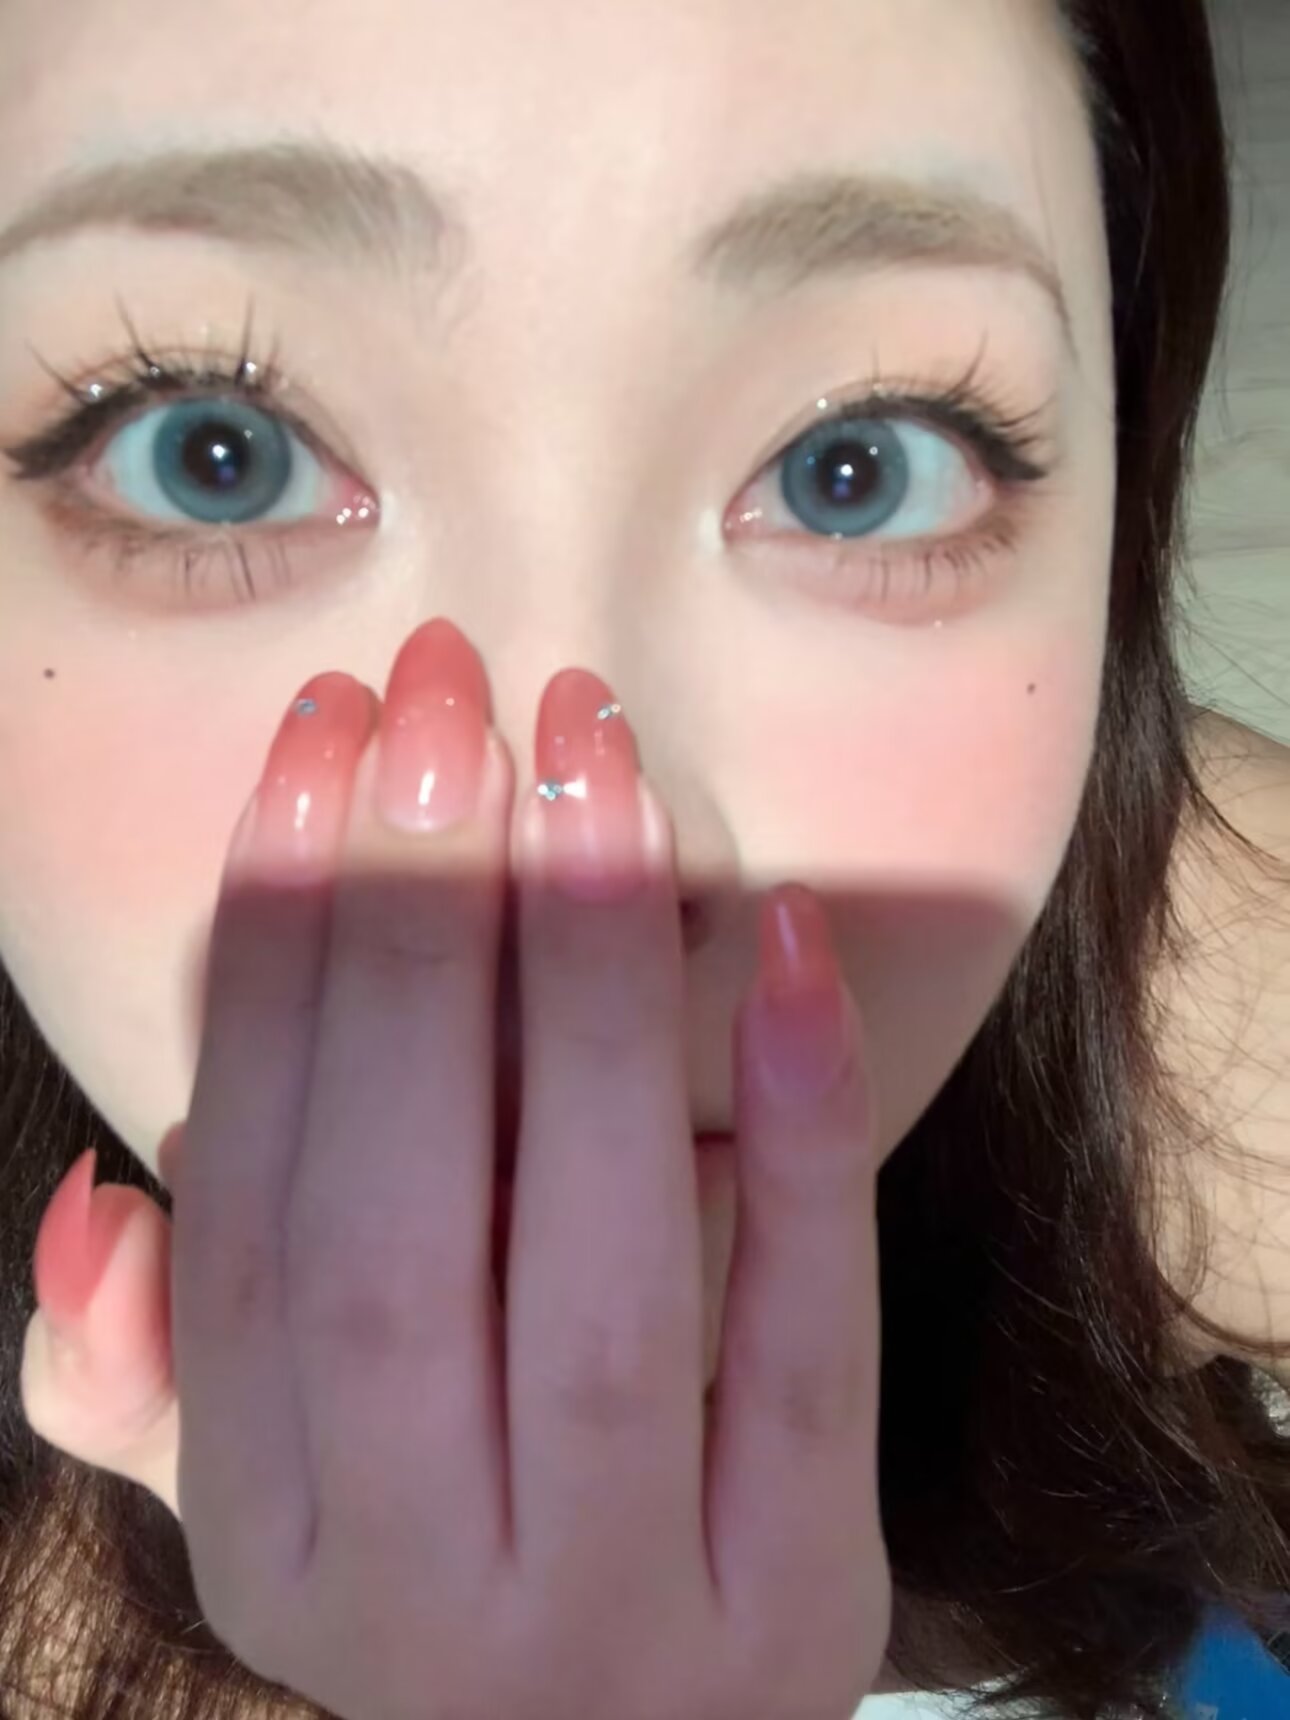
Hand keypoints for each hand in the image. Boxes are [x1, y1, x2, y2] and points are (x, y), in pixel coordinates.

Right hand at [21, 622, 887, 1719]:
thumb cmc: (459, 1581)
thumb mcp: (283, 1507)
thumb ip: (160, 1379)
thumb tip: (106, 1205)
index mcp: (263, 1520)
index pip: (249, 1199)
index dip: (278, 957)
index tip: (327, 749)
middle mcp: (409, 1571)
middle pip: (393, 1217)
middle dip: (413, 931)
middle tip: (452, 703)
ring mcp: (615, 1606)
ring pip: (588, 1263)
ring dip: (586, 989)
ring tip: (593, 768)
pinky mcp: (798, 1597)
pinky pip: (802, 1351)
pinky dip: (798, 1140)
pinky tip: (791, 953)